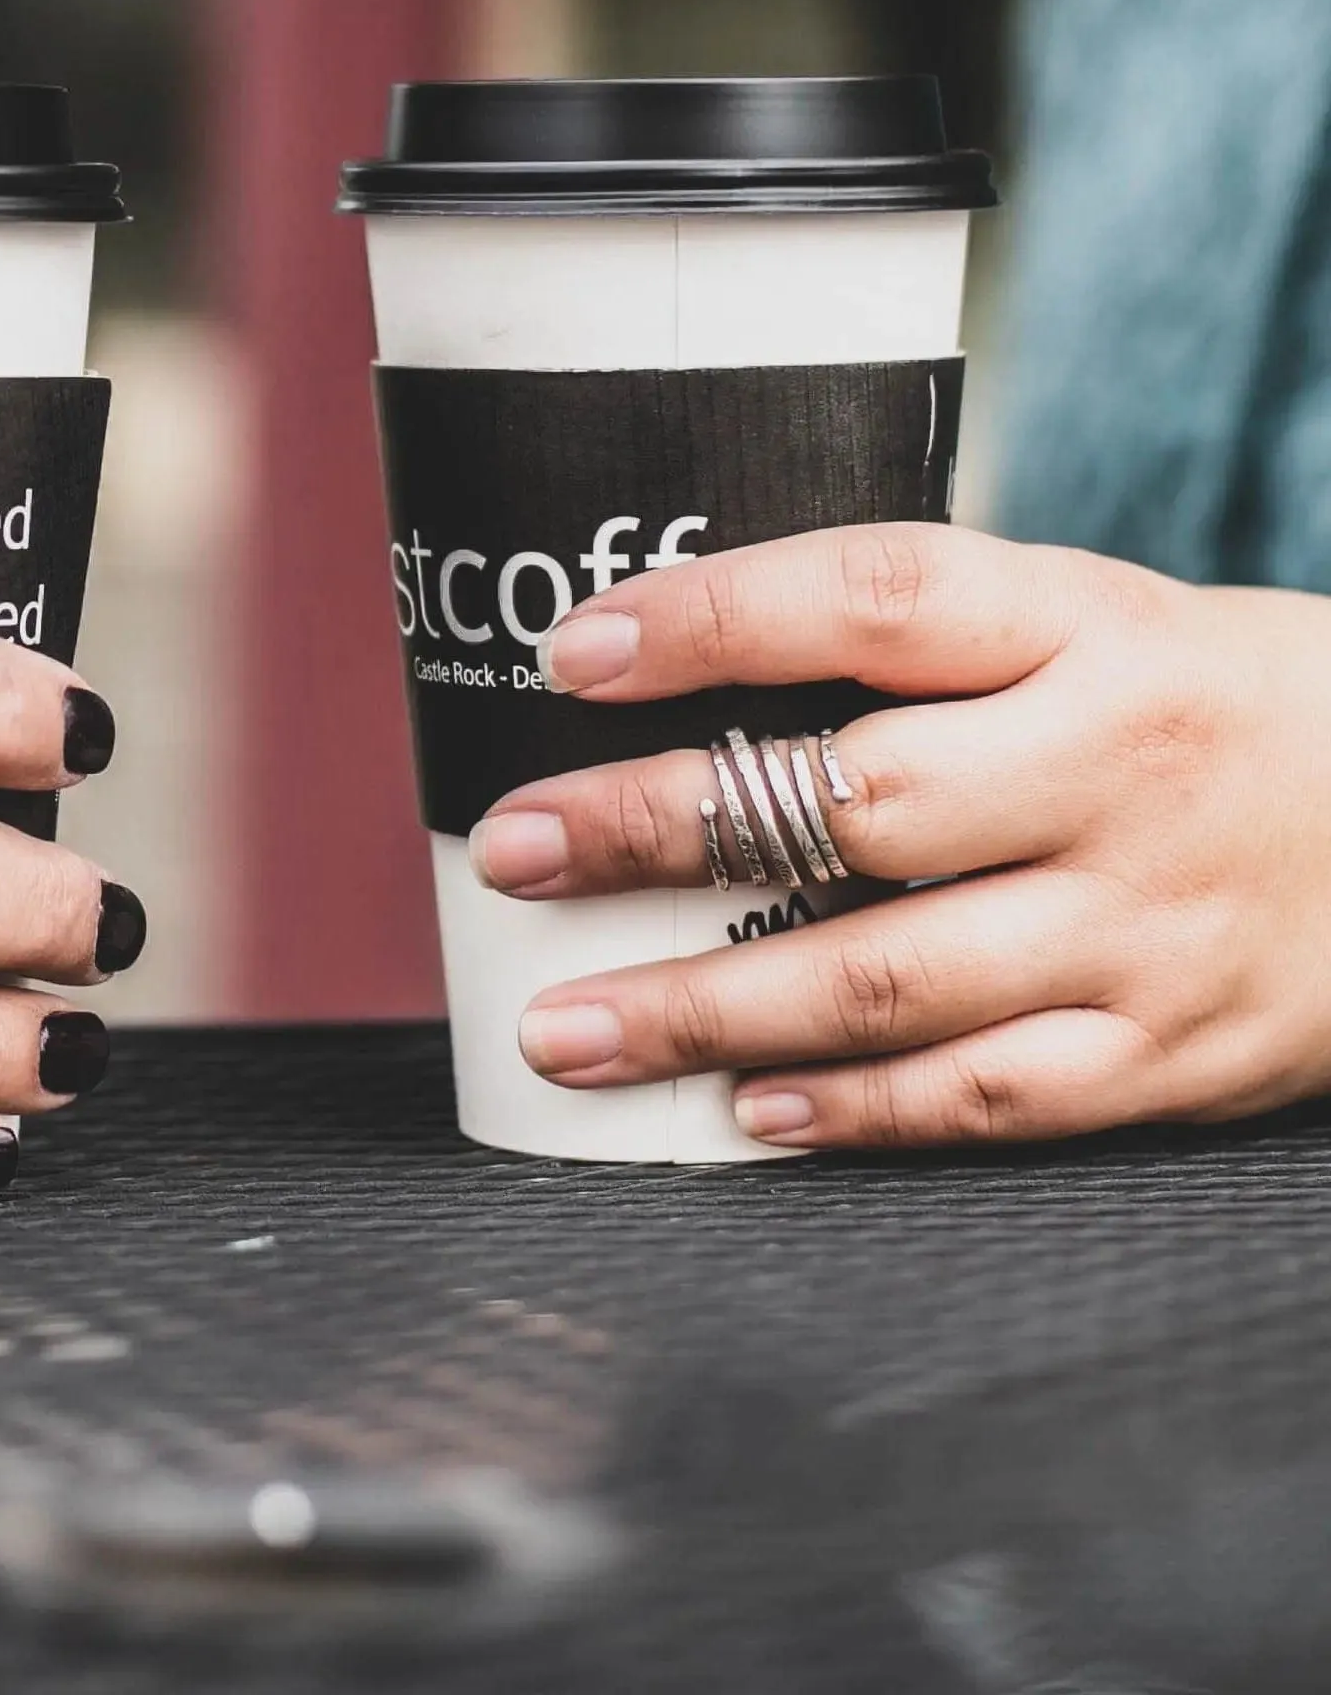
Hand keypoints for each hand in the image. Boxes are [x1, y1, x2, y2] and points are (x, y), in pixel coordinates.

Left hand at [463, 524, 1330, 1146]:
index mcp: (1085, 623)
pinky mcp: (1175, 1055)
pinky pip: (987, 1096)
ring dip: (706, 1011)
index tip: (569, 655)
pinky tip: (737, 1114)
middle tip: (510, 851)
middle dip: (657, 829)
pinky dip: (853, 1113)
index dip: (712, 619)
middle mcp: (1116, 768)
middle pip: (854, 803)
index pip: (877, 598)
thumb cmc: (1202, 703)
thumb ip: (913, 643)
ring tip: (564, 1027)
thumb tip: (663, 657)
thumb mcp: (1085, 618)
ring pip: (893, 978)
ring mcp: (1148, 924)